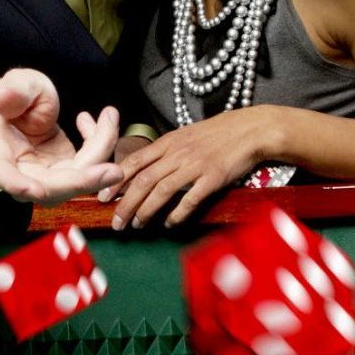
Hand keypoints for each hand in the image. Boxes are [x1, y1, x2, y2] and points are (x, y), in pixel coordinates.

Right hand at [0, 68, 122, 203]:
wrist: (23, 107)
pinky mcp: (65, 172)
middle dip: (82, 182)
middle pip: (50, 187)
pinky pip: (90, 166)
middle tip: (114, 171)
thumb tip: (4, 96)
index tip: (35, 190)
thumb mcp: (16, 83)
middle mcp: (19, 172)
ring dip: (101, 150)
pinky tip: (100, 119)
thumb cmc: (15, 95)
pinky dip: (102, 143)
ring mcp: (44, 177)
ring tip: (109, 114)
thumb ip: (15, 90)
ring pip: (76, 178)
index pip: (1, 173)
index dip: (16, 183)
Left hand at [105, 110, 266, 228]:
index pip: (134, 161)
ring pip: (162, 190)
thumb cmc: (218, 134)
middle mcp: (177, 153)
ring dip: (146, 211)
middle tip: (117, 222)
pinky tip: (169, 224)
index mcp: (169, 141)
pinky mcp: (213, 178)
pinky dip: (177, 214)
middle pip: (143, 180)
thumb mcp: (186, 135)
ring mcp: (195, 165)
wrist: (250, 129)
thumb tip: (145, 168)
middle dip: (126, 203)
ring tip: (137, 225)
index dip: (116, 181)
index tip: (103, 197)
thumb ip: (166, 151)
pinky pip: (190, 199)